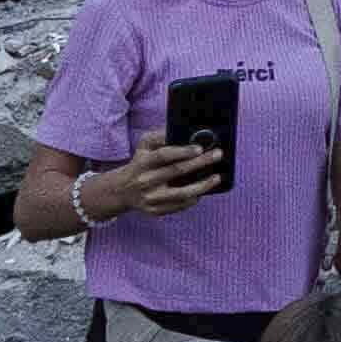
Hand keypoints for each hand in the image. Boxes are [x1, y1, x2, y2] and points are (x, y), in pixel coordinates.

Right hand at [90, 127, 228, 226]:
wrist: (122, 190)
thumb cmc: (140, 163)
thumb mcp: (143, 146)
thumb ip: (159, 136)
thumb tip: (181, 130)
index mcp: (142, 163)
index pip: (163, 155)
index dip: (182, 151)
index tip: (199, 148)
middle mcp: (145, 181)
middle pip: (176, 171)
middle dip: (200, 162)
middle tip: (218, 155)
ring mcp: (150, 198)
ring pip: (181, 193)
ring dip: (202, 185)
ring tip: (217, 177)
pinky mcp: (155, 211)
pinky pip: (179, 205)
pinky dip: (193, 198)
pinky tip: (203, 191)